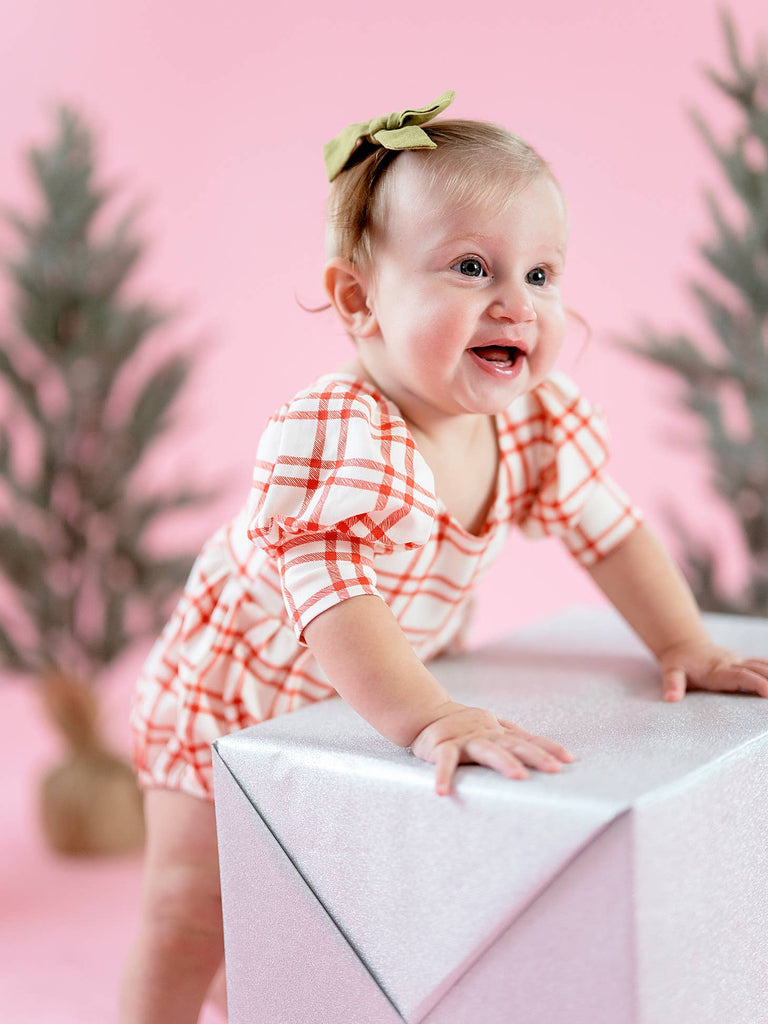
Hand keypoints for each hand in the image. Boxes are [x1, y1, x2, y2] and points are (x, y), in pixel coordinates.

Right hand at [410, 701, 574, 795]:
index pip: (528, 740)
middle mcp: (486, 734)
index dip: (548, 748)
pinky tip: (443, 792)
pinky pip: (444, 762)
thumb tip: (542, 744)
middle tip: (554, 768)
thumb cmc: (464, 726)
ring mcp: (465, 740)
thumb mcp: (491, 728)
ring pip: (487, 750)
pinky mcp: (442, 746)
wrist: (426, 714)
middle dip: (535, 755)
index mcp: (499, 733)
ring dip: (503, 762)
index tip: (569, 760)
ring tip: (519, 776)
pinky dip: (443, 776)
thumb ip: (514, 735)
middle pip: (514, 744)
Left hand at [660, 640, 767, 701]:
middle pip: (757, 671)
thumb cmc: (678, 661)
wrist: (685, 645)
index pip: (740, 677)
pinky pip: (763, 665)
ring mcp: (739, 663)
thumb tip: (671, 699)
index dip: (755, 683)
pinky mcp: (743, 663)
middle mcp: (732, 664)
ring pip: (763, 667)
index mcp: (717, 671)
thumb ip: (672, 684)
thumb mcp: (670, 671)